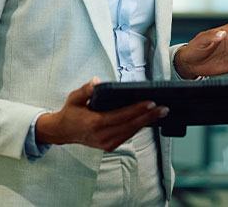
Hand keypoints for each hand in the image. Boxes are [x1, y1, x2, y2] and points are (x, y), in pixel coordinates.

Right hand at [35, 78, 167, 151]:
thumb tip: (97, 81)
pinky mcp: (109, 146)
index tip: (151, 102)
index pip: (121, 116)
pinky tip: (148, 119)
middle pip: (131, 126)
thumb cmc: (70, 112)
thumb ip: (86, 90)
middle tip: (164, 108)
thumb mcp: (74, 98)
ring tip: (161, 112)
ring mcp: (106, 143)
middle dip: (149, 116)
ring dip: (147, 122)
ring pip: (131, 132)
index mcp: (95, 123)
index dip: (137, 109)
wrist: (63, 132)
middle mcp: (102, 136)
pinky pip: (127, 136)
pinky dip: (138, 127)